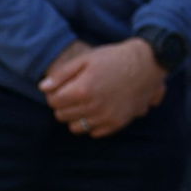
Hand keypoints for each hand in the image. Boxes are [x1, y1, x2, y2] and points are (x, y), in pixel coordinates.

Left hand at [40, 39, 165, 138]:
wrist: (147, 63)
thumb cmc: (114, 58)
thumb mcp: (86, 59)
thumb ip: (62, 74)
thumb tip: (43, 88)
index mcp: (82, 89)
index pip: (53, 101)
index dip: (55, 93)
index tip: (64, 87)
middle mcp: (92, 107)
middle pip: (62, 116)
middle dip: (64, 105)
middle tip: (76, 93)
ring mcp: (105, 117)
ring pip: (76, 128)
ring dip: (76, 116)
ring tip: (87, 102)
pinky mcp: (117, 123)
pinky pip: (94, 133)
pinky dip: (93, 123)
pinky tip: (99, 109)